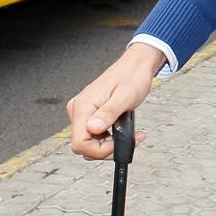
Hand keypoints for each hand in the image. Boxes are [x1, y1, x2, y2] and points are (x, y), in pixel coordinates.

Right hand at [66, 43, 165, 159]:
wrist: (136, 65)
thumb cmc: (132, 76)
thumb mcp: (124, 97)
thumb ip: (108, 114)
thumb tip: (93, 128)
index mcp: (83, 106)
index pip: (79, 143)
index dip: (99, 151)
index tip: (118, 145)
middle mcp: (79, 109)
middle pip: (84, 145)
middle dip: (107, 148)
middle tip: (130, 139)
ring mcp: (83, 112)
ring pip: (90, 142)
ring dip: (109, 144)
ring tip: (130, 134)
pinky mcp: (90, 114)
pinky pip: (94, 135)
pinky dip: (109, 138)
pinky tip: (122, 129)